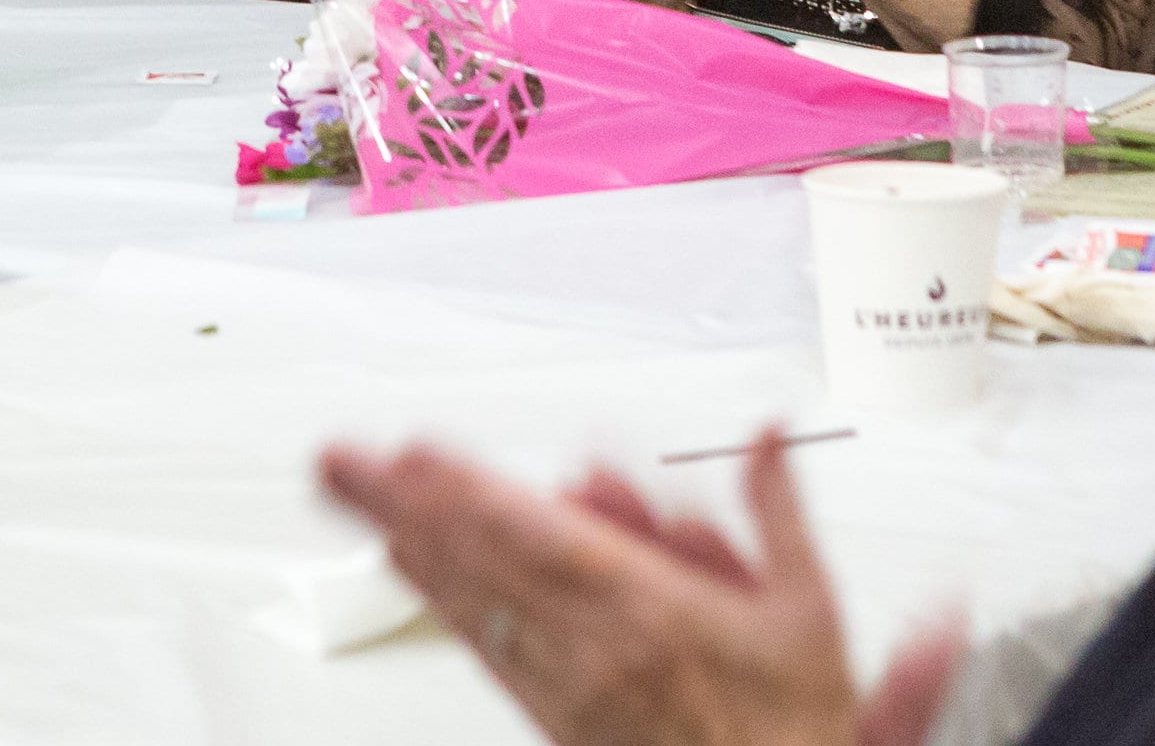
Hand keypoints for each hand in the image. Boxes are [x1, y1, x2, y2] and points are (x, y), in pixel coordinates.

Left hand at [319, 430, 871, 745]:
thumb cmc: (788, 726)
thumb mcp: (809, 610)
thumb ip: (778, 511)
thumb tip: (766, 436)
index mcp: (653, 613)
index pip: (540, 537)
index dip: (472, 493)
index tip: (420, 453)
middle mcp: (595, 649)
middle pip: (483, 563)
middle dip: (408, 507)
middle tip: (346, 463)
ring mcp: (567, 685)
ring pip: (473, 605)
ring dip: (414, 547)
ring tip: (361, 502)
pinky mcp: (554, 714)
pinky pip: (486, 649)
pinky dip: (443, 602)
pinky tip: (411, 570)